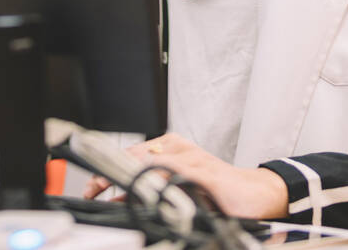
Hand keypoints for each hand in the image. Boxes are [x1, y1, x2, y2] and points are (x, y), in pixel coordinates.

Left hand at [82, 132, 287, 218]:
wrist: (256, 194)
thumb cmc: (218, 192)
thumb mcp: (180, 190)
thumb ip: (153, 191)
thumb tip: (120, 198)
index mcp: (172, 148)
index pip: (132, 154)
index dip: (108, 168)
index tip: (91, 185)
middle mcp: (179, 148)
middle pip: (135, 155)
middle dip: (110, 172)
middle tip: (92, 187)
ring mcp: (192, 158)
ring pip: (151, 162)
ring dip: (125, 176)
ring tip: (106, 187)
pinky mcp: (205, 173)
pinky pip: (176, 173)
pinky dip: (156, 179)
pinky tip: (142, 187)